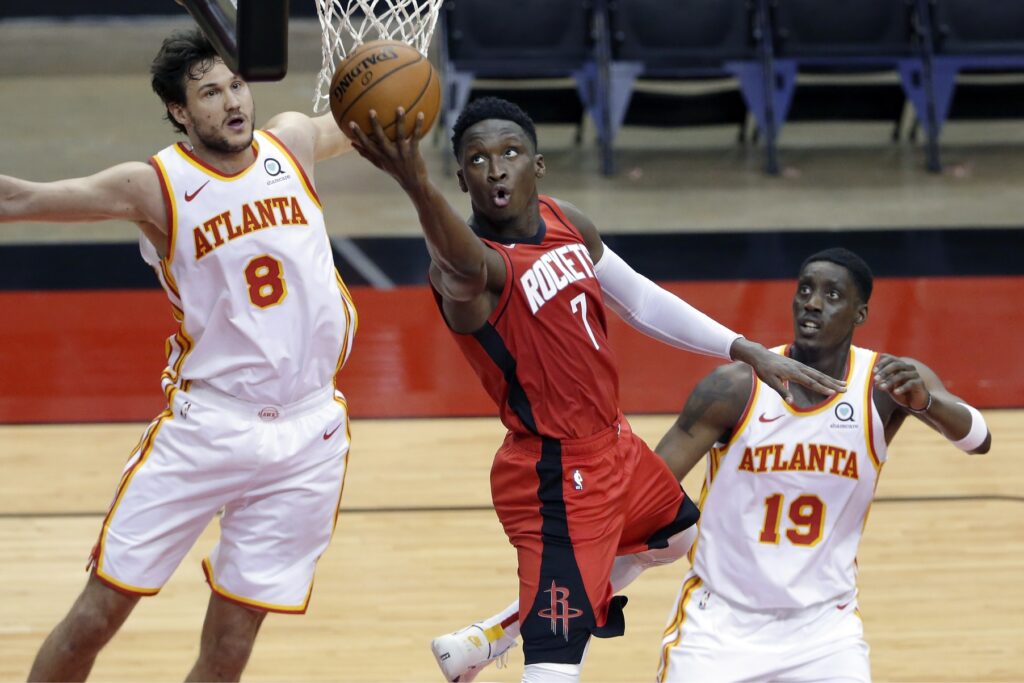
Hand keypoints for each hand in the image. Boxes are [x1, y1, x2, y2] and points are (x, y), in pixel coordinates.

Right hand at [347, 107, 428, 191]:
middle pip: (380, 138)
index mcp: (380, 156)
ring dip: (400, 121)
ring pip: (400, 135)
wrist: (414, 183)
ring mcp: (402, 153)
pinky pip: (416, 136)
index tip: (350, 123)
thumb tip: (352, 144)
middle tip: (371, 111)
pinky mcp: (414, 152)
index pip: (366, 145)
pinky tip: (421, 114)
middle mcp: (390, 154)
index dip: (358, 135)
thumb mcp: (380, 164)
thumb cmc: (395, 171)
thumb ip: (367, 154)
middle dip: (375, 125)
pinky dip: (418, 125)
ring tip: (399, 108)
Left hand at [730, 338, 845, 404]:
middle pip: (819, 377)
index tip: (832, 393)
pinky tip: (829, 380)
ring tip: (843, 383)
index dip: (822, 389)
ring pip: (819, 374)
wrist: (761, 356)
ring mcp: (800, 366)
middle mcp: (799, 368)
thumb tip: (791, 402)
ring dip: (831, 380)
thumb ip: (782, 391)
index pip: (810, 382)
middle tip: (845, 389)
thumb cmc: (764, 370)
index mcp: (793, 373)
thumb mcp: (770, 382)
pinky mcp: (799, 366)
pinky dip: (824, 376)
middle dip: (833, 384)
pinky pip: (814, 372)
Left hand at [873, 353, 929, 411]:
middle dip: (884, 371)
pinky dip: (902, 388)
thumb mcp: (889, 386)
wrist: (915, 401)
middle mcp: (908, 367)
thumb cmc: (900, 391)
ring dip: (890, 381)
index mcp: (900, 365)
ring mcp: (915, 374)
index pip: (890, 359)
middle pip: (896, 365)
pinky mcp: (919, 382)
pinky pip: (910, 383)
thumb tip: (875, 380)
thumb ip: (882, 382)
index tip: (873, 371)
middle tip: (876, 379)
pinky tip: (895, 392)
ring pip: (901, 374)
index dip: (882, 363)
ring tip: (882, 387)